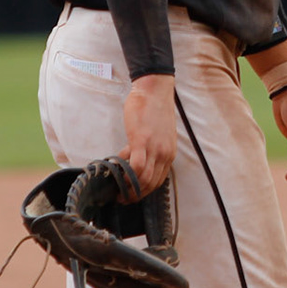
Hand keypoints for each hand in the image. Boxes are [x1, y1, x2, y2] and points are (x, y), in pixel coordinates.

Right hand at [117, 75, 176, 199]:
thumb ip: (150, 148)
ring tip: (117, 190)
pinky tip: (117, 172)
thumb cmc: (154, 108)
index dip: (144, 191)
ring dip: (129, 188)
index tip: (132, 194)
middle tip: (122, 197)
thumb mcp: (158, 134)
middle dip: (135, 195)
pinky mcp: (142, 141)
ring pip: (143, 179)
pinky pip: (135, 166)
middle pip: (151, 184)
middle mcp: (165, 154)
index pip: (158, 181)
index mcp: (169, 153)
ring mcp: (154, 148)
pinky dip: (126, 174)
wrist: (154, 89)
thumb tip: (134, 158)